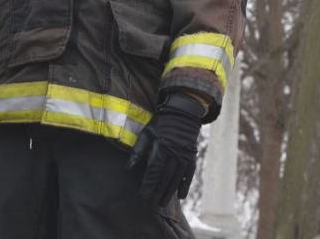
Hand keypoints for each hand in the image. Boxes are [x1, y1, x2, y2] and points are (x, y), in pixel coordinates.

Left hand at [127, 91, 202, 206]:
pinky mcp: (192, 157)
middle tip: (151, 204)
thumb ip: (137, 152)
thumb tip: (127, 169)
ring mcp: (185, 156)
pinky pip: (189, 175)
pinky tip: (180, 196)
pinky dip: (185, 185)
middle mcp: (174, 154)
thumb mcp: (146, 134)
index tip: (143, 196)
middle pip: (165, 178)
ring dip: (169, 192)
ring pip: (177, 179)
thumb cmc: (160, 124)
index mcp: (161, 148)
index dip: (148, 185)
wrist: (182, 114)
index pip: (154, 172)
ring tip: (162, 203)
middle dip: (157, 192)